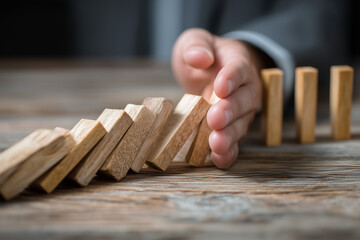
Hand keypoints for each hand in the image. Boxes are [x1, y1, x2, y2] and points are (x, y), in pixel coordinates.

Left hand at [172, 28, 262, 167]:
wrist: (212, 71)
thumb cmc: (204, 56)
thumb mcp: (195, 41)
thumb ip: (197, 45)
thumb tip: (199, 58)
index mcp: (237, 63)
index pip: (239, 69)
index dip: (231, 78)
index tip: (220, 87)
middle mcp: (245, 89)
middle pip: (243, 100)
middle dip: (230, 111)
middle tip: (215, 119)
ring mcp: (241, 112)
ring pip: (240, 124)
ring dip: (229, 135)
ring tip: (217, 144)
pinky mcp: (233, 129)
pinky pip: (235, 142)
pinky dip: (229, 152)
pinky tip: (219, 159)